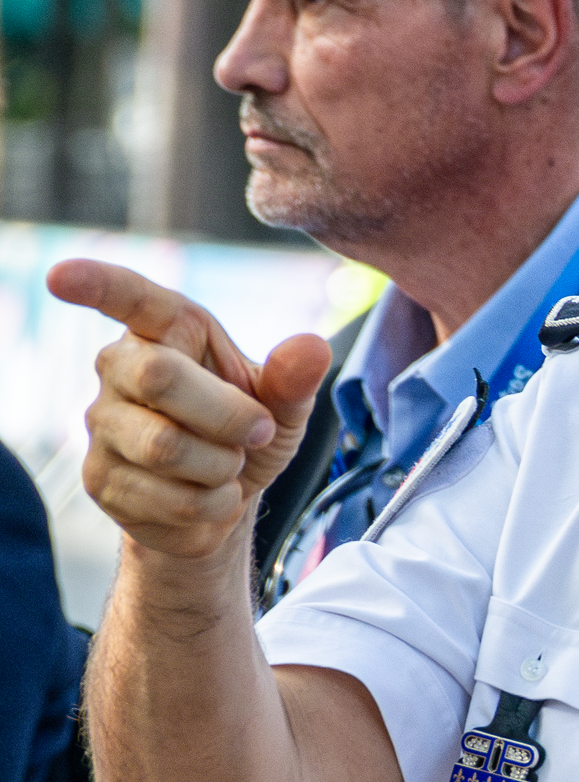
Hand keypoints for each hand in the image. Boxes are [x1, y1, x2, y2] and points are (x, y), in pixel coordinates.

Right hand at [61, 258, 330, 560]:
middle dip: (229, 415)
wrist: (222, 504)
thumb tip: (313, 347)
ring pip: (165, 446)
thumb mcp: (283, 405)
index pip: (129, 298)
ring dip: (222, 466)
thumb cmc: (247, 436)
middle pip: (159, 376)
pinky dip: (213, 505)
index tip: (62, 276)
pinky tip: (209, 497)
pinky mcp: (100, 479)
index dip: (96, 284)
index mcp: (166, 332)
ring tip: (228, 465)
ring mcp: (103, 425)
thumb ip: (293, 378)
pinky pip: (169, 498)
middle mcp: (119, 369)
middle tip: (258, 432)